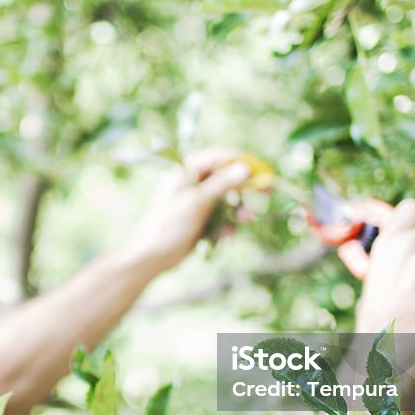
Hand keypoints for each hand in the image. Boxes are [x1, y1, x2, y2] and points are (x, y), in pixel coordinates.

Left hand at [122, 150, 252, 273]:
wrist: (148, 257)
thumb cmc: (167, 226)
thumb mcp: (196, 203)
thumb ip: (222, 185)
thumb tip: (245, 168)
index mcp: (185, 170)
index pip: (219, 157)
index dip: (242, 162)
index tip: (262, 173)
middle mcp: (191, 182)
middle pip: (226, 178)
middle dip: (244, 189)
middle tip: (265, 195)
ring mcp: (195, 202)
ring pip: (226, 199)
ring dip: (238, 209)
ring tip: (246, 220)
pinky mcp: (198, 220)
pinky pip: (219, 217)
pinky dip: (226, 224)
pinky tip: (226, 235)